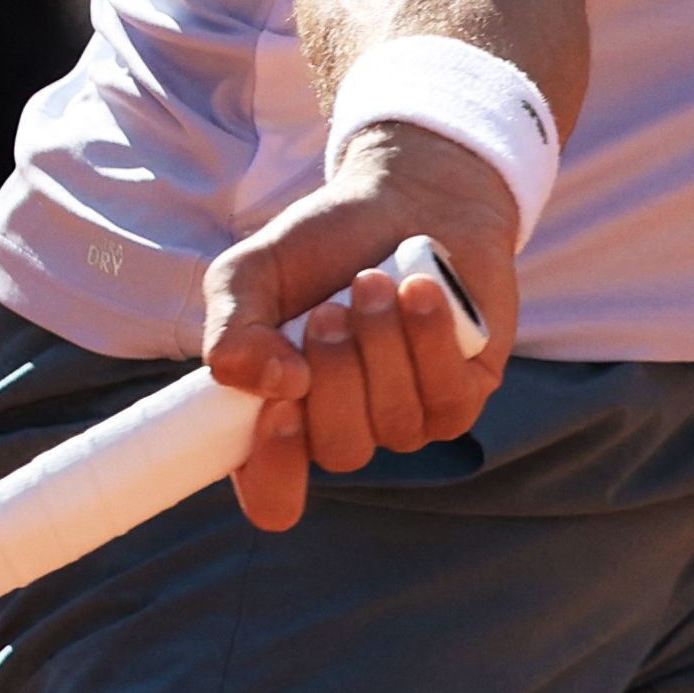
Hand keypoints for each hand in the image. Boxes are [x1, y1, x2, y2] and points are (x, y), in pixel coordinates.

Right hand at [194, 120, 517, 531]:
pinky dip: (429, 337)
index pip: (272, 496)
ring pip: (395, 422)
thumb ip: (232, 329)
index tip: (280, 405)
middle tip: (330, 308)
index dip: (274, 470)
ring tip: (373, 281)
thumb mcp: (253, 273)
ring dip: (381, 342)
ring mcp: (406, 419)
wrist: (410, 196)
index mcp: (281, 415)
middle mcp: (344, 428)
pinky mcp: (461, 397)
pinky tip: (421, 290)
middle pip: (340, 451)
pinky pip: (447, 399)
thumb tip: (273, 387)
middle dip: (336, 373)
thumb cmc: (326, 244)